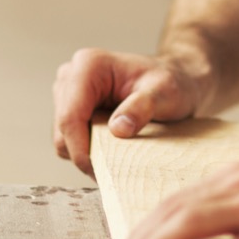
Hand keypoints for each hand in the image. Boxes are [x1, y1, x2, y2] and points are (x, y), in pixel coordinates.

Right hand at [51, 48, 202, 174]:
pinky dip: (86, 149)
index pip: (70, 116)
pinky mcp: (70, 107)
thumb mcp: (165, 93)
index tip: (100, 171)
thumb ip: (142, 108)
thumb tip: (118, 129)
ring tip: (116, 156)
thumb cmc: (172, 83)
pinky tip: (110, 147)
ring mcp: (68, 91)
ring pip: (62, 137)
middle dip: (84, 153)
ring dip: (85, 152)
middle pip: (63, 129)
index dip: (80, 148)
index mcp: (89, 66)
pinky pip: (68, 139)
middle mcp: (72, 75)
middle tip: (115, 169)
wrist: (176, 81)